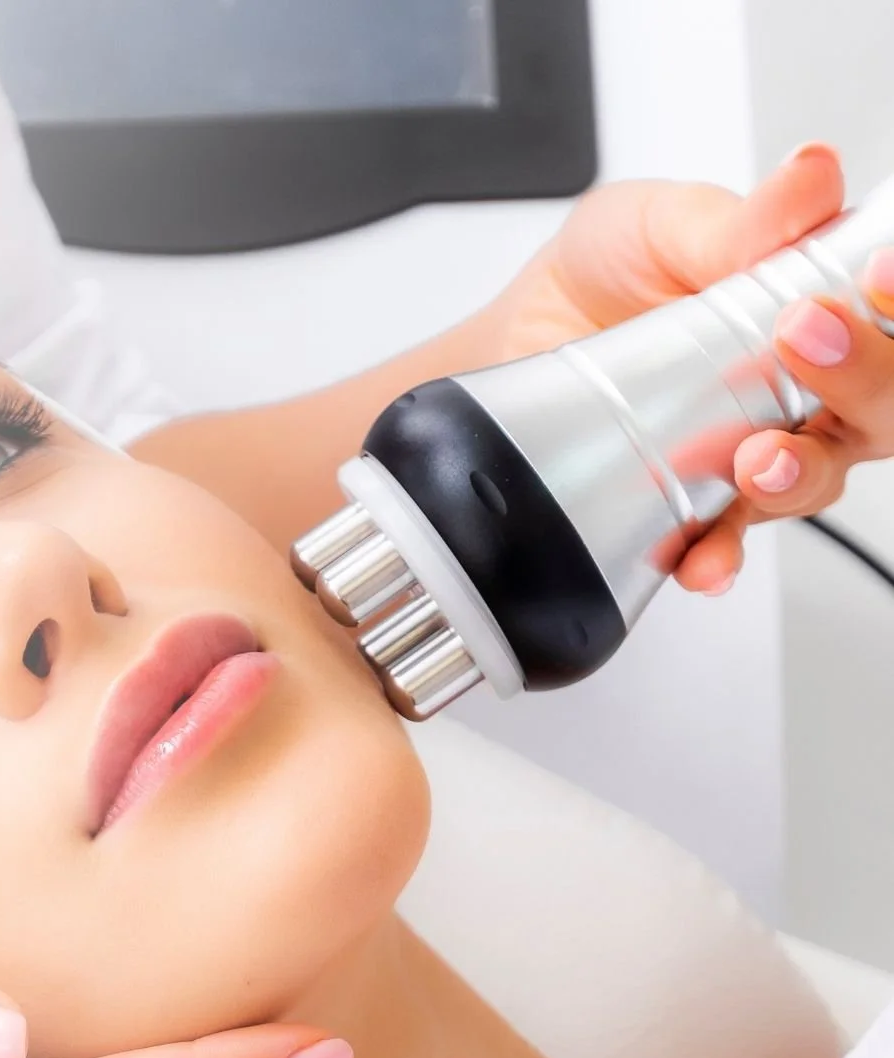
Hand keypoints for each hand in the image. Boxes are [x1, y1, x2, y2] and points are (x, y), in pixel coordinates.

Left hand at [492, 142, 893, 592]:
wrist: (520, 333)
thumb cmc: (608, 270)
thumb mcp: (662, 223)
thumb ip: (738, 220)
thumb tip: (811, 177)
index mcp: (821, 301)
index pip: (892, 313)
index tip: (877, 279)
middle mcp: (805, 385)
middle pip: (880, 408)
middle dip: (864, 378)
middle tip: (803, 335)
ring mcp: (752, 447)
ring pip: (814, 478)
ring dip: (795, 472)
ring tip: (755, 458)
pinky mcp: (695, 501)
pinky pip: (722, 542)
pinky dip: (716, 556)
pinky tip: (704, 560)